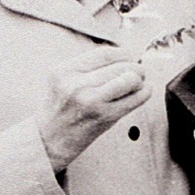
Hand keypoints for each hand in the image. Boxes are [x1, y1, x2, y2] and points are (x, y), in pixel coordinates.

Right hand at [37, 47, 148, 171]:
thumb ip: (89, 67)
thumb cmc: (60, 110)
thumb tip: (124, 56)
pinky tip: (141, 93)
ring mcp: (91, 101)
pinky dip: (144, 93)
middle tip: (139, 72)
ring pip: (131, 79)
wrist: (49, 141)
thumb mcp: (63, 80)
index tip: (130, 57)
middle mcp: (76, 84)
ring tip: (138, 83)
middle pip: (121, 66)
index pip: (105, 54)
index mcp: (64, 71)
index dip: (124, 54)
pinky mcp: (104, 116)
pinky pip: (136, 99)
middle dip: (136, 68)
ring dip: (140, 80)